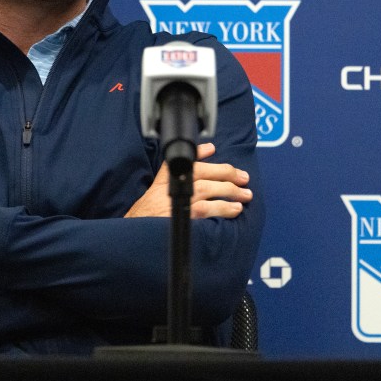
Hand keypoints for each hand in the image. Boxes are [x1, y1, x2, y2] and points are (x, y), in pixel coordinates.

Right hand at [124, 143, 251, 219]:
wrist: (135, 232)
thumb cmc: (148, 210)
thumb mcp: (160, 184)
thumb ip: (180, 166)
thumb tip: (207, 148)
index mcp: (167, 177)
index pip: (187, 160)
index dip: (202, 154)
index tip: (214, 149)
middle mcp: (172, 186)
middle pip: (203, 174)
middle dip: (226, 174)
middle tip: (244, 179)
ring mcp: (178, 201)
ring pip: (207, 190)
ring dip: (229, 192)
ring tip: (245, 195)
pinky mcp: (183, 217)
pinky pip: (206, 209)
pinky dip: (222, 208)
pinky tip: (234, 209)